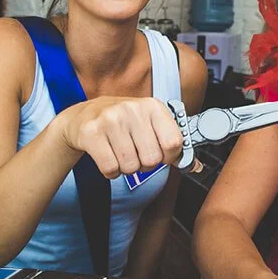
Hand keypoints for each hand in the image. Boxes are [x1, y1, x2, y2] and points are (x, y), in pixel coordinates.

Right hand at [57, 96, 183, 178]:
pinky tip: (109, 158)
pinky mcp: (91, 133)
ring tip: (121, 154)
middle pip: (152, 159)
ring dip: (127, 168)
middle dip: (145, 165)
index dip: (169, 157)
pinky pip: (111, 168)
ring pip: (131, 166)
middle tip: (137, 155)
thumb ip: (170, 141)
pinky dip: (111, 172)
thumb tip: (195, 166)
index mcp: (152, 106)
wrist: (82, 116)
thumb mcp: (148, 122)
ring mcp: (110, 120)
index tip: (162, 156)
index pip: (174, 142)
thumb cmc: (122, 122)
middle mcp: (132, 109)